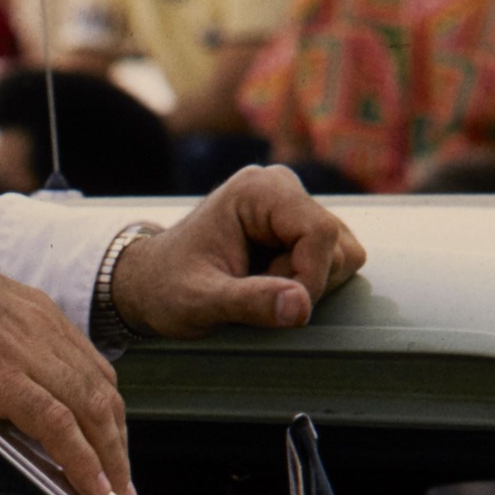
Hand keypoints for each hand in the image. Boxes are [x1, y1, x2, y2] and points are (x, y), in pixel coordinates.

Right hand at [0, 218, 132, 494]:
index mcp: (34, 311)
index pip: (91, 368)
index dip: (106, 412)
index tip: (110, 441)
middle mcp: (40, 326)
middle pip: (101, 392)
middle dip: (117, 441)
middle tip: (121, 479)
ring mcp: (25, 348)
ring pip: (91, 409)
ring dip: (108, 457)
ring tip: (112, 491)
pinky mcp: (2, 374)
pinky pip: (57, 424)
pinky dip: (79, 458)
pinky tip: (86, 483)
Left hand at [108, 166, 367, 338]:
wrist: (152, 283)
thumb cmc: (168, 287)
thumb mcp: (201, 301)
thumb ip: (249, 302)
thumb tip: (300, 306)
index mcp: (257, 190)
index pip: (319, 233)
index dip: (310, 278)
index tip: (280, 307)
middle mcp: (280, 187)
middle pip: (336, 245)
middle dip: (304, 282)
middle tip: (252, 291)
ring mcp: (293, 206)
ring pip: (341, 254)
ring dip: (306, 284)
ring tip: (257, 286)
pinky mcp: (300, 227)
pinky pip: (334, 261)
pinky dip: (307, 283)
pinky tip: (268, 282)